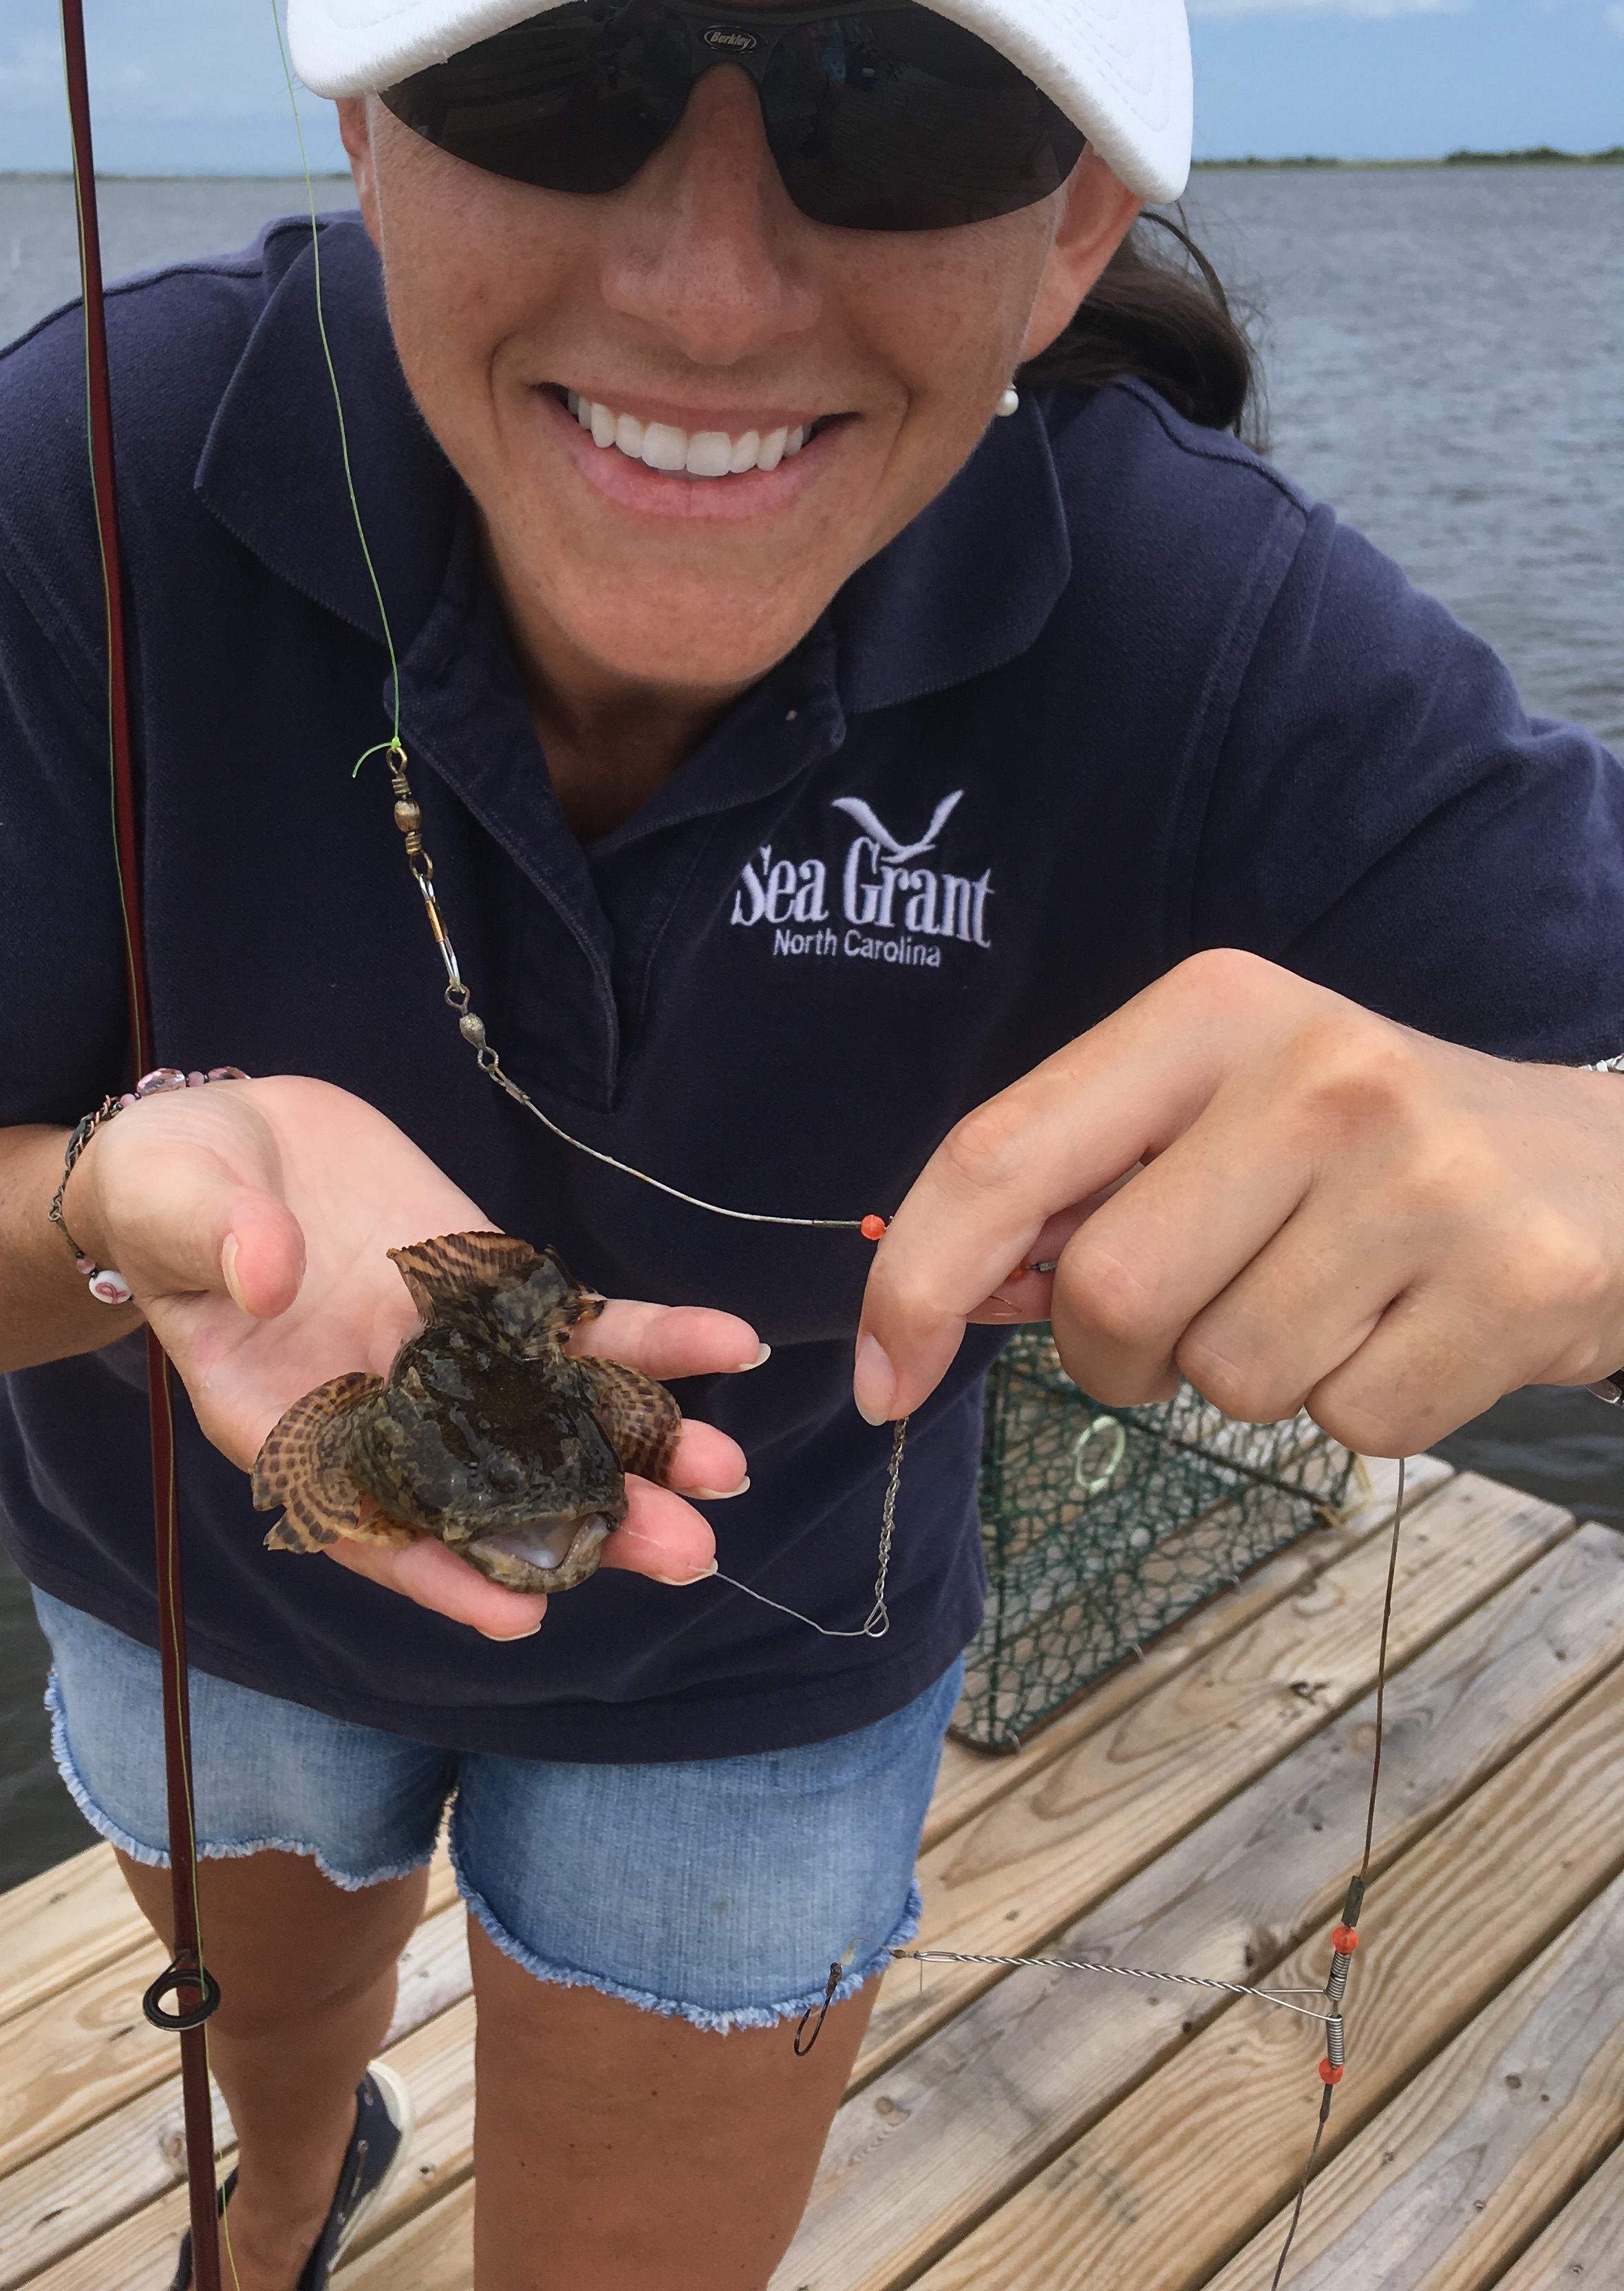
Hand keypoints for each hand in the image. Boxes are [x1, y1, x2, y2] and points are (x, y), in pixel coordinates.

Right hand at [73, 1074, 757, 1637]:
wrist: (217, 1137)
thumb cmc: (167, 1189)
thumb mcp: (172, 1205)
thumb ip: (221, 1244)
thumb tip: (274, 1277)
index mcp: (284, 1421)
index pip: (365, 1518)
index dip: (438, 1568)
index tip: (518, 1612)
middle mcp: (376, 1405)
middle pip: (484, 1483)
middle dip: (582, 1518)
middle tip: (684, 1550)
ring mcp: (441, 1351)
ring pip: (549, 1414)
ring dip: (638, 1443)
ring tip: (724, 1469)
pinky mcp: (484, 1288)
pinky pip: (575, 1325)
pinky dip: (648, 1338)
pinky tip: (725, 1344)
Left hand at [856, 949, 1623, 1455]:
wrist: (1606, 1170)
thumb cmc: (1367, 1148)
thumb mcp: (1214, 1112)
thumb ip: (1073, 1188)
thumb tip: (926, 1302)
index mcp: (1211, 1010)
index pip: (1002, 1153)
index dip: (915, 1280)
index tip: (881, 1380)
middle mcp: (1315, 1073)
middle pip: (1109, 1294)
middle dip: (1115, 1352)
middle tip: (1189, 1317)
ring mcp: (1421, 1180)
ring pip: (1225, 1376)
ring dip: (1247, 1374)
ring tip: (1330, 1293)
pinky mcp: (1509, 1287)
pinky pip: (1347, 1423)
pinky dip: (1355, 1406)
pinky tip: (1409, 1326)